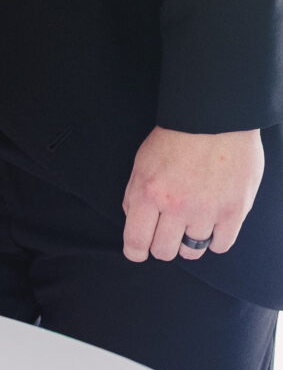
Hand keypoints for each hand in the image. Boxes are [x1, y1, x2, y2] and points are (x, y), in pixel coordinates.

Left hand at [121, 125, 262, 261]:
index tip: (139, 252)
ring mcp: (207, 210)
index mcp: (149, 193)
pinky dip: (215, 241)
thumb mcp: (142, 163)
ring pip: (192, 251)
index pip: (136, 242)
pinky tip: (212, 226)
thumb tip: (136, 224)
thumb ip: (136, 196)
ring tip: (193, 225)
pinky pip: (221, 245)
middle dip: (163, 246)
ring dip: (189, 242)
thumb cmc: (176, 138)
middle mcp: (176, 206)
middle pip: (164, 251)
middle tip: (169, 234)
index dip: (136, 252)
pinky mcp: (234, 210)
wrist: (214, 117)